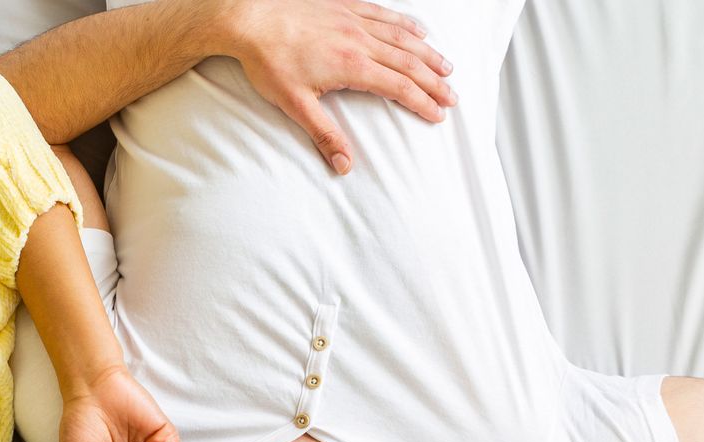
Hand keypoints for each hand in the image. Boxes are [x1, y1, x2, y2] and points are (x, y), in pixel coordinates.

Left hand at [219, 0, 456, 173]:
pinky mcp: (345, 7)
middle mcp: (360, 41)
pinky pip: (384, 15)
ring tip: (447, 67)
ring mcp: (354, 21)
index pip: (398, 87)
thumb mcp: (294, 104)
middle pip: (408, 63)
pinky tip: (418, 31)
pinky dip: (405, 24)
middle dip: (433, 82)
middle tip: (452, 96)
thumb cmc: (268, 61)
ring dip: (427, 54)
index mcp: (352, 66)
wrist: (251, 19)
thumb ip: (323, 134)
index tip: (438, 115)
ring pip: (402, 38)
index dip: (421, 102)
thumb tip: (343, 165)